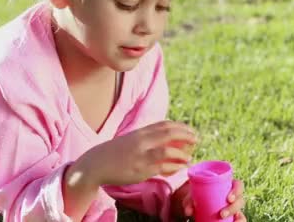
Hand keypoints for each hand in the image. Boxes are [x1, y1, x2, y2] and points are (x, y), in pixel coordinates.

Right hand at [77, 121, 196, 185]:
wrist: (97, 164)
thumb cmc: (116, 152)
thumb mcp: (132, 140)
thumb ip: (147, 138)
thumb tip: (165, 139)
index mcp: (140, 132)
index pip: (165, 125)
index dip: (181, 126)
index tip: (191, 130)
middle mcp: (142, 141)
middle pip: (169, 133)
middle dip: (186, 135)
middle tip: (196, 139)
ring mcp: (141, 156)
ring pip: (167, 151)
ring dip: (182, 153)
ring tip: (189, 157)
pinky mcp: (141, 170)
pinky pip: (162, 167)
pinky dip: (174, 166)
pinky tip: (180, 167)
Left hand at [174, 179, 245, 221]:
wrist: (196, 203)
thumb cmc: (196, 195)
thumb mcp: (192, 195)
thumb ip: (189, 201)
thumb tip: (188, 211)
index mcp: (228, 186)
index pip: (238, 185)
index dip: (237, 191)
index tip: (229, 198)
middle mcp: (234, 197)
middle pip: (240, 201)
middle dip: (233, 208)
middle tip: (221, 214)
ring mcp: (233, 208)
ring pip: (240, 213)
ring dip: (238, 219)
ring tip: (223, 220)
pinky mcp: (232, 218)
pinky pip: (238, 220)